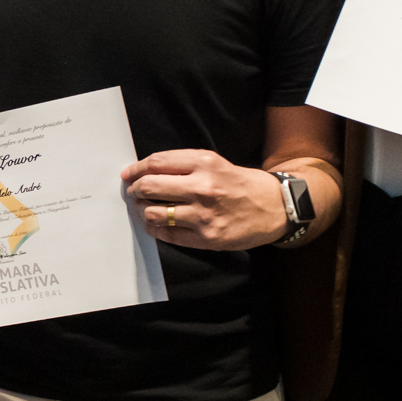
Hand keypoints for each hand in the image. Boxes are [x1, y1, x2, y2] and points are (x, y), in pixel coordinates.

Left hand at [123, 150, 286, 250]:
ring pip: (153, 212)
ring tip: (143, 208)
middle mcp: (202, 187)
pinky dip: (154, 229)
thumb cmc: (240, 184)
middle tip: (133, 192)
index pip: (157, 163)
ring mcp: (203, 215)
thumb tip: (147, 171)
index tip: (128, 174)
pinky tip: (153, 224)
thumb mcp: (215, 163)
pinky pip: (167, 234)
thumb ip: (183, 164)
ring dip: (142, 210)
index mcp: (204, 163)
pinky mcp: (206, 237)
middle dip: (135, 189)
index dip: (136, 169)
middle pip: (150, 186)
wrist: (274, 207)